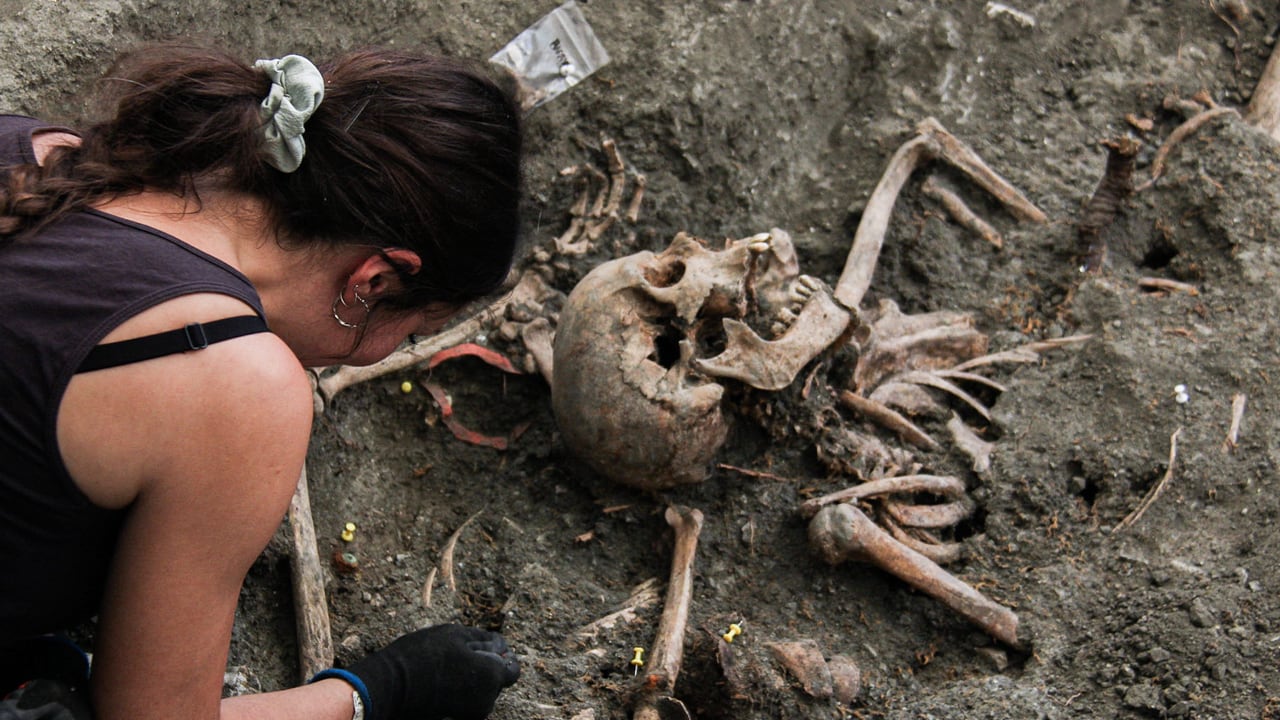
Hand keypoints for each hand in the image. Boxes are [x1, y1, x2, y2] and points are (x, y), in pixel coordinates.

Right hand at [347, 624, 519, 719]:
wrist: (391, 687)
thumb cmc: (423, 656)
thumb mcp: (455, 635)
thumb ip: (486, 640)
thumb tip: (502, 646)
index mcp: (491, 676)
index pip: (513, 668)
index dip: (501, 655)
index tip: (482, 648)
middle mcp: (487, 699)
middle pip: (497, 680)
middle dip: (485, 667)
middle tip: (458, 655)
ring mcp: (472, 712)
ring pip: (482, 691)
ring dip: (472, 679)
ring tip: (446, 667)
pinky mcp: (458, 718)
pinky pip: (469, 701)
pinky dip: (462, 690)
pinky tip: (443, 680)